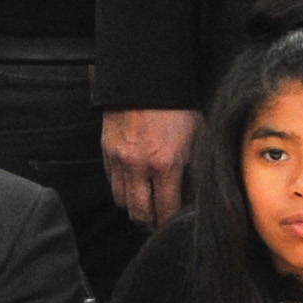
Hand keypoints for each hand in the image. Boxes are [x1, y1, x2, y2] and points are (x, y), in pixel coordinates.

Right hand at [102, 107, 199, 227]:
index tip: (173, 223)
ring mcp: (119, 160)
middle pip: (139, 213)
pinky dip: (122, 189)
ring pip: (121, 201)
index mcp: (165, 165)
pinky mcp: (106, 152)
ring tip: (145, 205)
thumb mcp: (196, 135)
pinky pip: (111, 182)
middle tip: (157, 222)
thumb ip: (194, 167)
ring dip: (134, 207)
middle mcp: (138, 167)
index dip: (169, 222)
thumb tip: (194, 194)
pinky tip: (133, 185)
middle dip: (150, 222)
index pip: (165, 210)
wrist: (146, 79)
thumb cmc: (176, 105)